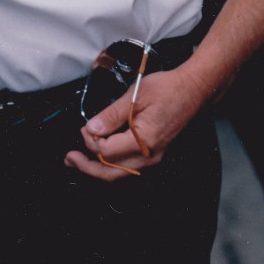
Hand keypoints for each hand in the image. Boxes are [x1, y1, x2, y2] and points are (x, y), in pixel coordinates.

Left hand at [63, 66, 205, 181]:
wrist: (194, 90)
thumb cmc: (168, 89)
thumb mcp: (136, 95)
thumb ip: (111, 114)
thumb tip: (91, 128)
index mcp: (144, 141)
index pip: (107, 152)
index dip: (90, 141)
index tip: (84, 127)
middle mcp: (150, 156)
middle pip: (111, 173)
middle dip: (86, 168)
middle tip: (68, 160)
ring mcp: (153, 157)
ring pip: (119, 174)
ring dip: (97, 169)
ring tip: (78, 162)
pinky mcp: (154, 154)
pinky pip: (128, 167)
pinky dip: (111, 165)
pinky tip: (100, 158)